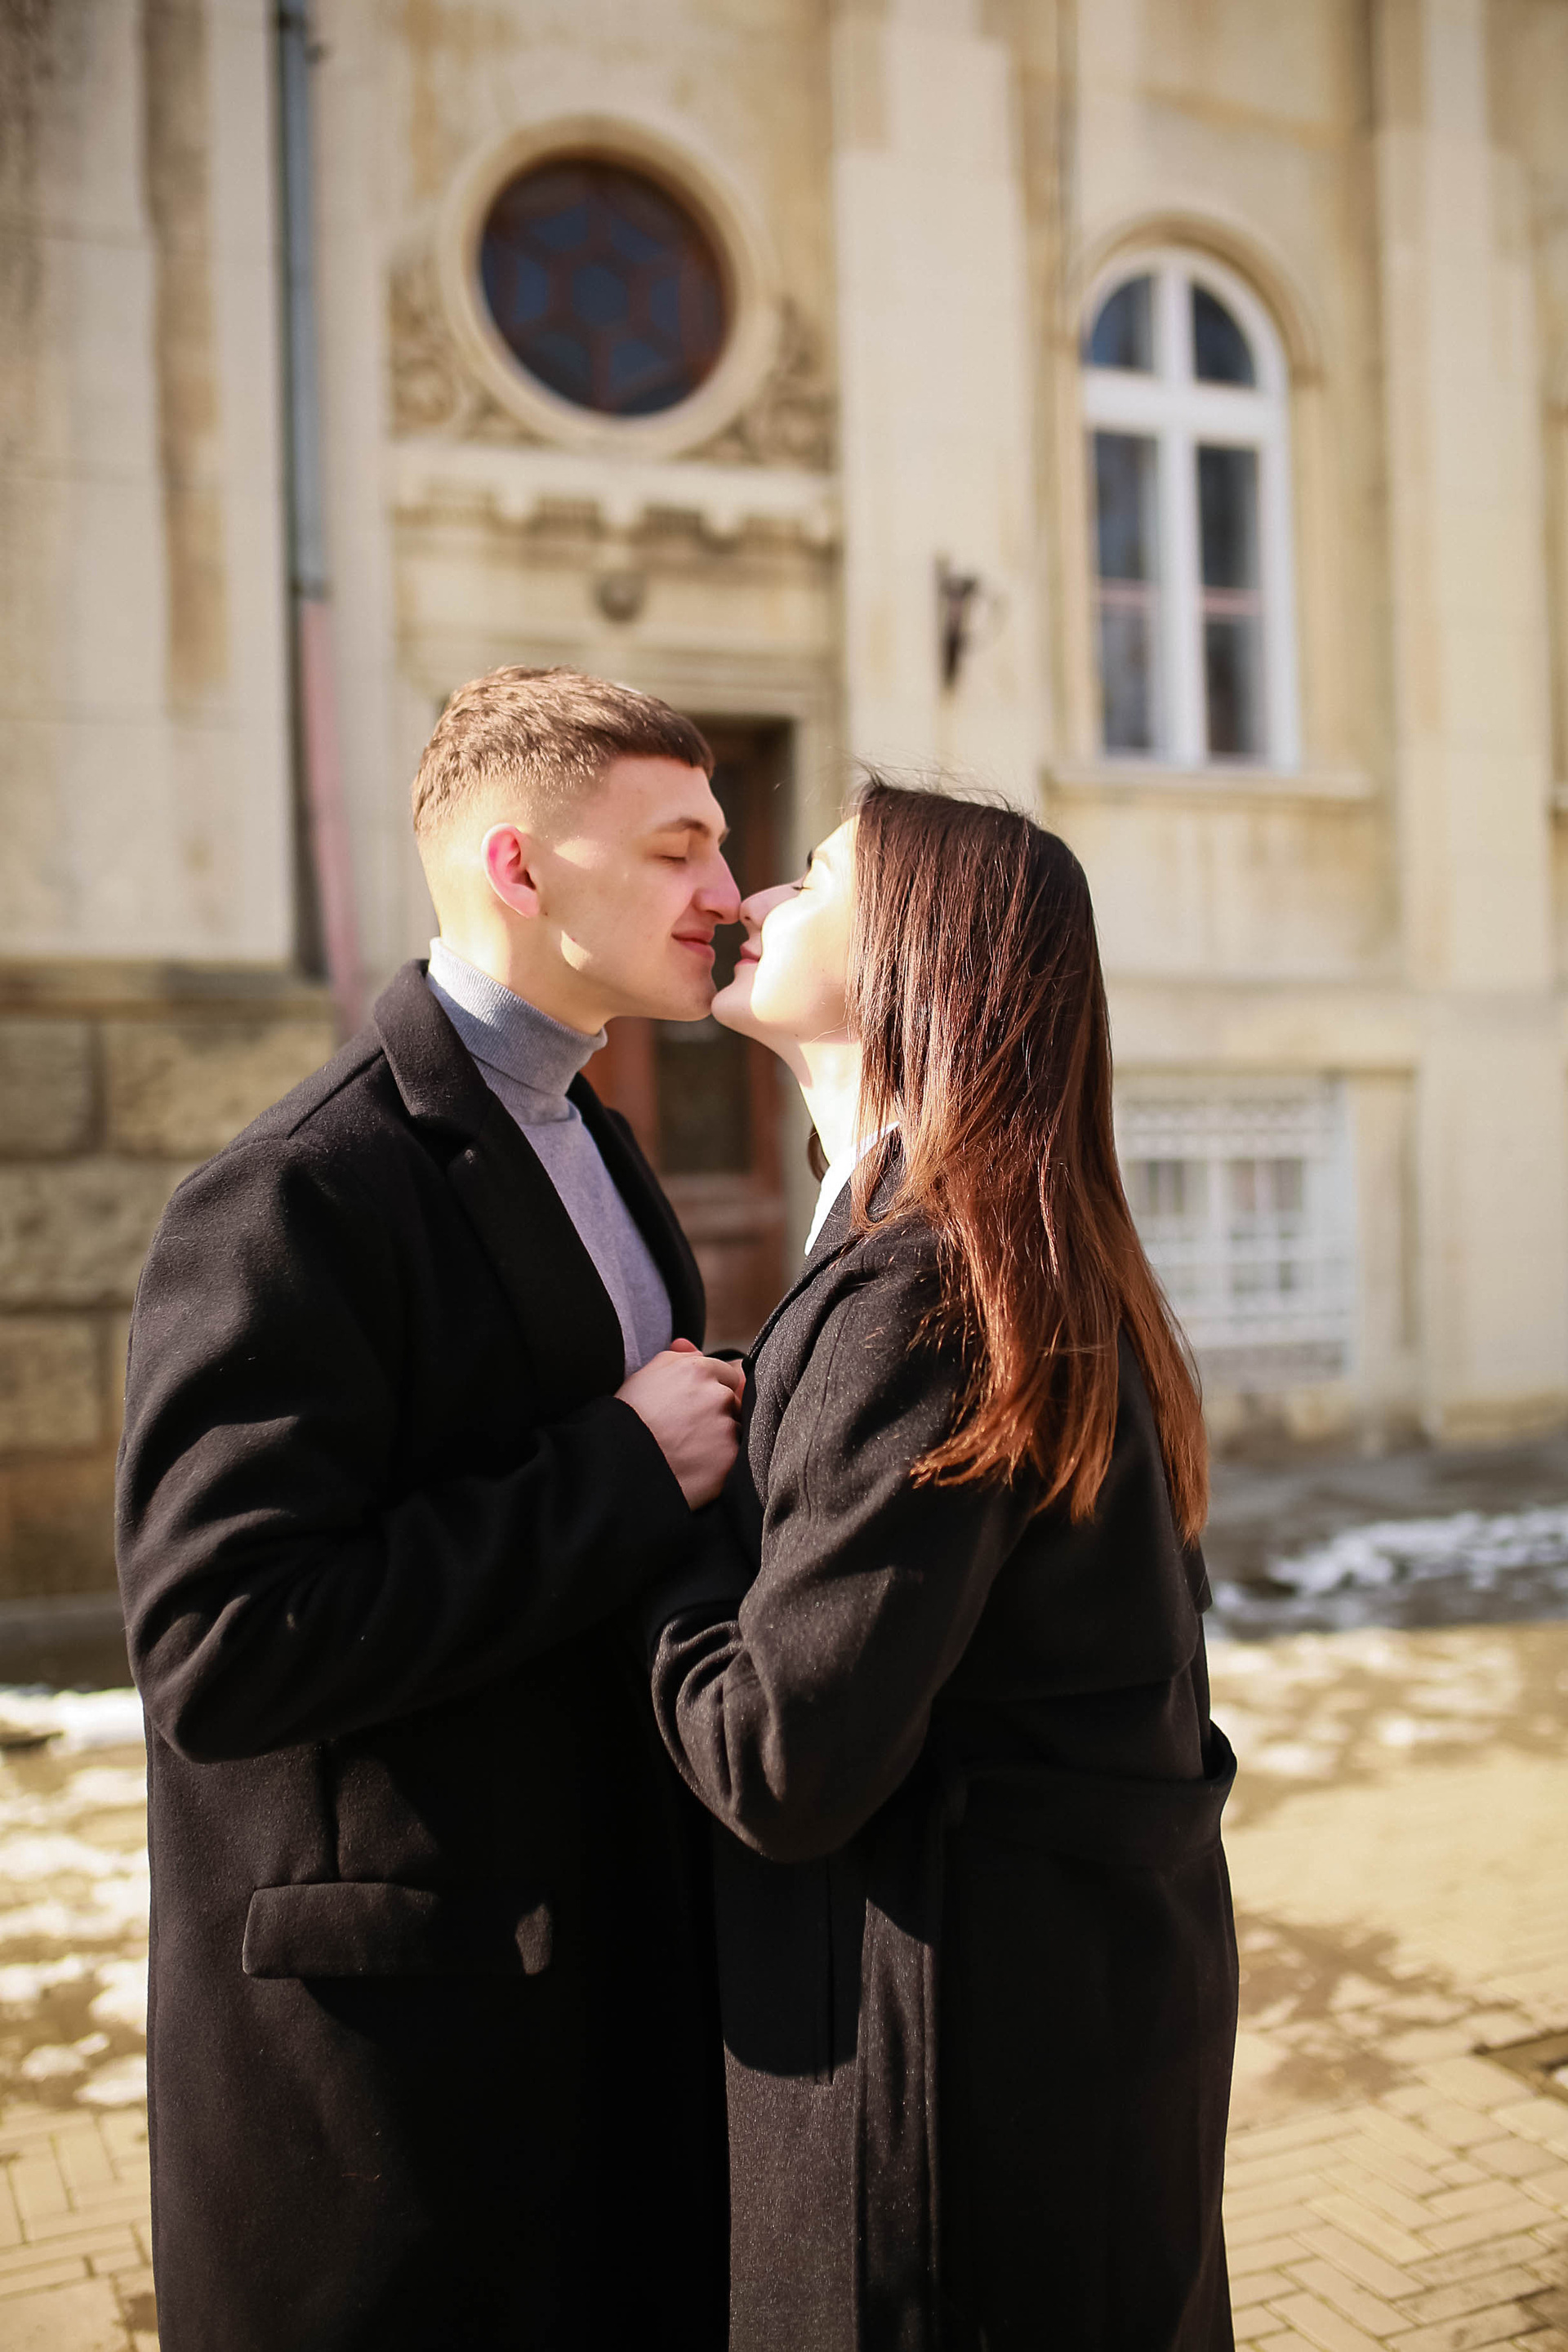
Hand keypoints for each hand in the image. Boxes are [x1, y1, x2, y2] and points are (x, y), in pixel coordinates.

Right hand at [616, 1340, 744, 1508]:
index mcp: (697, 1370)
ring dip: (720, 1437)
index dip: (711, 1391)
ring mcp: (725, 1426)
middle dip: (718, 1413)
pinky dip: (720, 1462)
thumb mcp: (644, 1377)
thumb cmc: (626, 1420)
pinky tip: (695, 1466)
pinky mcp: (730, 1458)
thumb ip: (674, 1358)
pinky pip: (734, 1456)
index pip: (726, 1374)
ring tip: (688, 1450)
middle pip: (733, 1401)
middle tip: (688, 1430)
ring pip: (735, 1429)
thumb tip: (695, 1350)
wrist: (619, 1464)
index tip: (694, 1407)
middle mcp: (717, 1394)